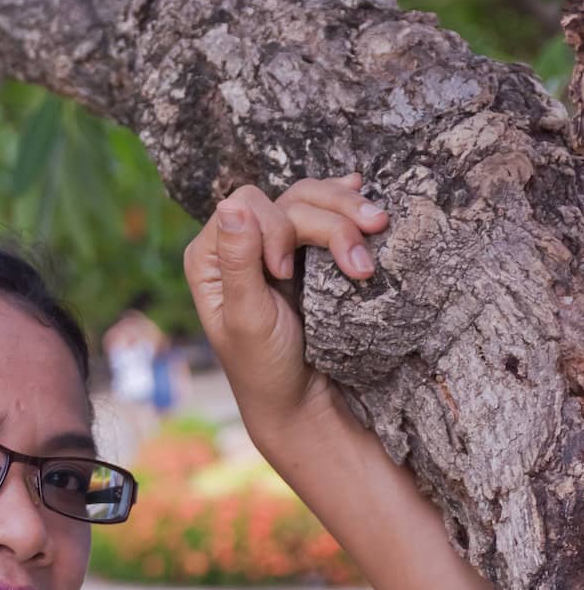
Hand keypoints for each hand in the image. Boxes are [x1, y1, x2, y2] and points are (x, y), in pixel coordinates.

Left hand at [183, 172, 388, 434]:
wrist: (298, 399)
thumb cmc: (265, 366)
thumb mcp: (248, 317)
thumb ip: (238, 262)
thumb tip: (229, 205)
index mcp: (210, 257)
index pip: (248, 204)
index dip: (276, 229)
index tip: (283, 273)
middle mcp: (237, 243)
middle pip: (289, 200)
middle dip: (328, 222)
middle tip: (359, 263)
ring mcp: (272, 244)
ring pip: (312, 201)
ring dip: (349, 212)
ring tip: (380, 227)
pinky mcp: (302, 252)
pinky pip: (324, 211)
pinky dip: (345, 202)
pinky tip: (362, 190)